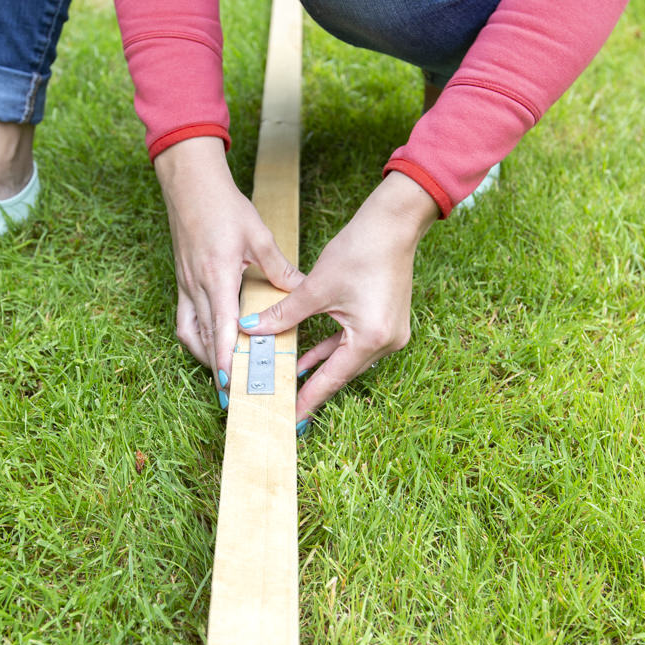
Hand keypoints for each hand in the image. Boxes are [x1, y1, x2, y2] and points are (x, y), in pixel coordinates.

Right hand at [154, 137, 303, 393]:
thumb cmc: (223, 206)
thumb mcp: (258, 235)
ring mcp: (185, 285)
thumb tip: (300, 290)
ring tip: (223, 373)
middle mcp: (196, 286)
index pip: (221, 327)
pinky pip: (185, 319)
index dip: (225, 358)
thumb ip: (278, 268)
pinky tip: (212, 344)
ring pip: (189, 333)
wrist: (190, 184)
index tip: (232, 382)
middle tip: (233, 391)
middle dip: (216, 368)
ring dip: (204, 355)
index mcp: (217, 276)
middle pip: (203, 339)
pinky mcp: (182, 281)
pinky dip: (197, 338)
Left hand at [239, 172, 438, 424]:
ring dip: (319, 365)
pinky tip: (308, 356)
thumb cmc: (359, 252)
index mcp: (370, 339)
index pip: (332, 378)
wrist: (393, 225)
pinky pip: (354, 344)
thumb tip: (251, 330)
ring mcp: (390, 333)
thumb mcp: (315, 288)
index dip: (309, 398)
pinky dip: (332, 348)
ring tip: (289, 379)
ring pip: (346, 358)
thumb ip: (283, 314)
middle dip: (312, 385)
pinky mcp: (386, 322)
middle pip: (341, 372)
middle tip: (285, 404)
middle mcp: (386, 343)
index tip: (291, 419)